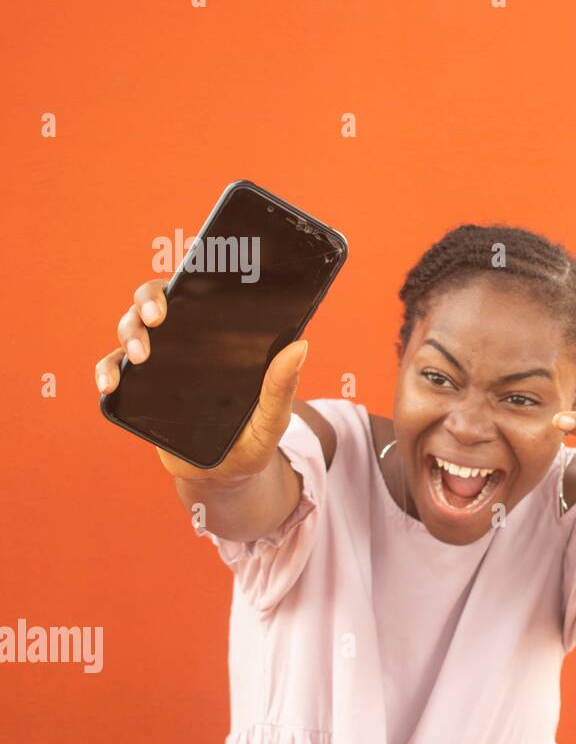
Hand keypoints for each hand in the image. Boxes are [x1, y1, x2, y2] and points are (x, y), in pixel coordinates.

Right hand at [94, 278, 309, 484]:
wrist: (224, 476)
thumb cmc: (251, 441)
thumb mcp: (272, 418)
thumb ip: (282, 387)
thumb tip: (301, 345)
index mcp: (219, 337)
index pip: (201, 293)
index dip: (191, 272)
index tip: (190, 266)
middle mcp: (185, 342)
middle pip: (155, 302)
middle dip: (150, 300)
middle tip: (159, 317)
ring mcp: (158, 363)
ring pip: (130, 328)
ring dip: (130, 333)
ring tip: (141, 358)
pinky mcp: (138, 389)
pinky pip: (112, 368)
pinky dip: (106, 370)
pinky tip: (110, 383)